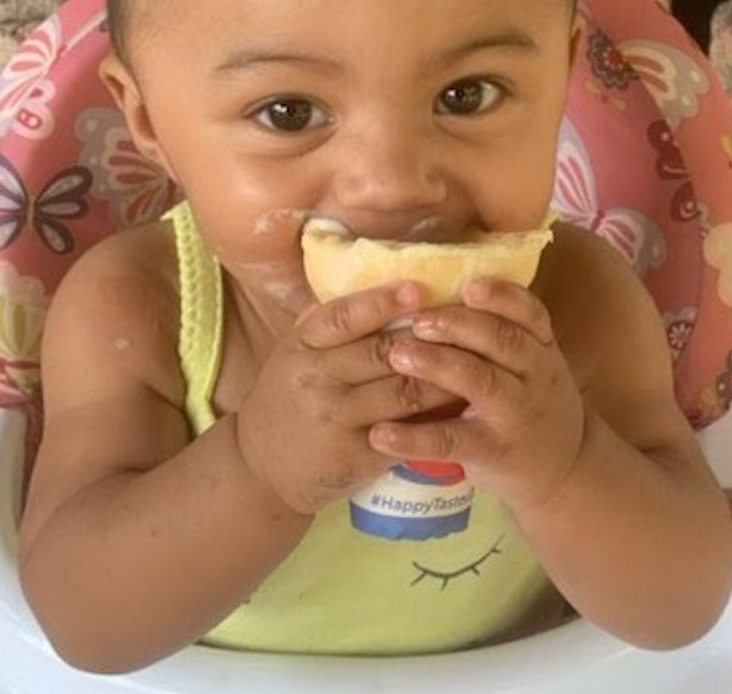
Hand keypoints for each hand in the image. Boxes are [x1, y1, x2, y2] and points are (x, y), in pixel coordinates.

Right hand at [236, 283, 460, 515]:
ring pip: (403, 393)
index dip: (382, 302)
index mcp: (302, 346)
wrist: (262, 466)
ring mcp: (336, 420)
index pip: (343, 317)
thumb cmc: (288, 395)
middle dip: (429, 337)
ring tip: (479, 360)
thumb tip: (372, 274)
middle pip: (382, 353)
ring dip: (445, 377)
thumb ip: (328, 321)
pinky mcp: (356, 457)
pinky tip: (464, 405)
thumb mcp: (295, 352)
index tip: (419, 288)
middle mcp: (317, 380)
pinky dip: (437, 418)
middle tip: (470, 322)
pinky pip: (406, 433)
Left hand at [367, 279, 585, 513]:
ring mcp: (515, 414)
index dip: (501, 297)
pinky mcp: (493, 452)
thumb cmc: (526, 401)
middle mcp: (534, 375)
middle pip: (503, 340)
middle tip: (416, 318)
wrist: (563, 471)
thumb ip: (494, 331)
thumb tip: (428, 288)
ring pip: (480, 382)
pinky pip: (452, 441)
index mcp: (539, 347)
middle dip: (458, 324)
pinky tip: (380, 433)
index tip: (469, 286)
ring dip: (437, 365)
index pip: (529, 313)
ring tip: (396, 356)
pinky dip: (414, 438)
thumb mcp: (528, 363)